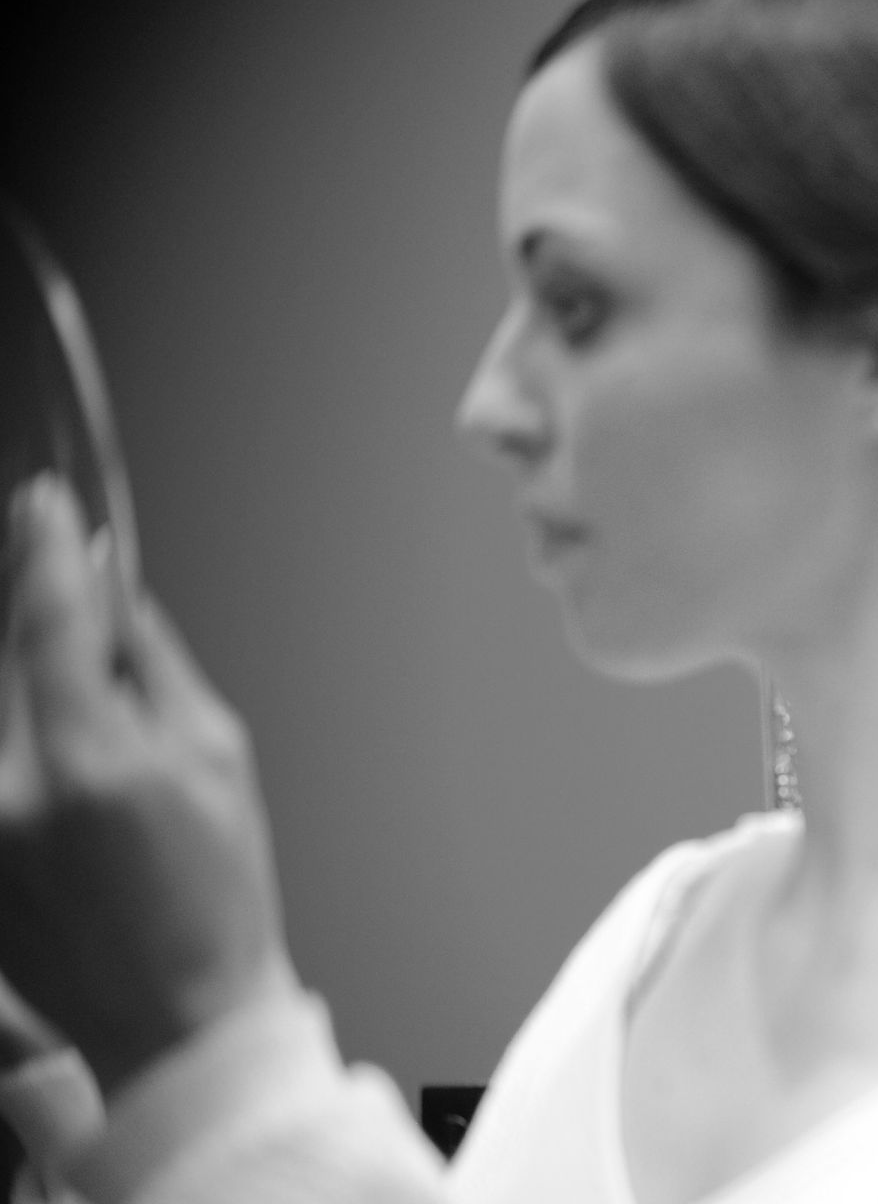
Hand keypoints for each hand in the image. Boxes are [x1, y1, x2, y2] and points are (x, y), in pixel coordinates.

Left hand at [0, 477, 295, 1098]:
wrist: (174, 1015)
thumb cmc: (219, 892)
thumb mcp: (218, 752)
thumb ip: (152, 660)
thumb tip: (111, 585)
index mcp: (91, 759)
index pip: (50, 616)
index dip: (44, 546)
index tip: (43, 500)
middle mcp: (12, 789)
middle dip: (25, 594)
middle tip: (44, 547)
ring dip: (19, 664)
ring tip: (68, 667)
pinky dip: (13, 721)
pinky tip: (50, 724)